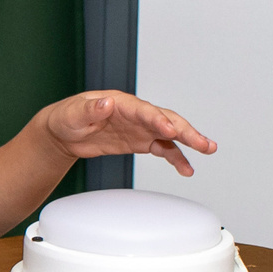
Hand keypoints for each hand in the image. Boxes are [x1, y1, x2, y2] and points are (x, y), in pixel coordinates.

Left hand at [41, 92, 216, 176]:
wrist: (64, 131)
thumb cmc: (68, 117)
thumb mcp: (74, 113)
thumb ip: (90, 109)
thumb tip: (106, 103)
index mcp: (121, 103)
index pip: (145, 111)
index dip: (158, 120)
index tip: (170, 131)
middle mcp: (136, 114)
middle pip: (166, 120)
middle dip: (186, 131)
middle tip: (203, 143)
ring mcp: (140, 128)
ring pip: (170, 133)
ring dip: (189, 142)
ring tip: (208, 149)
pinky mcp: (139, 141)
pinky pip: (162, 148)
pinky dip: (176, 157)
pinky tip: (187, 168)